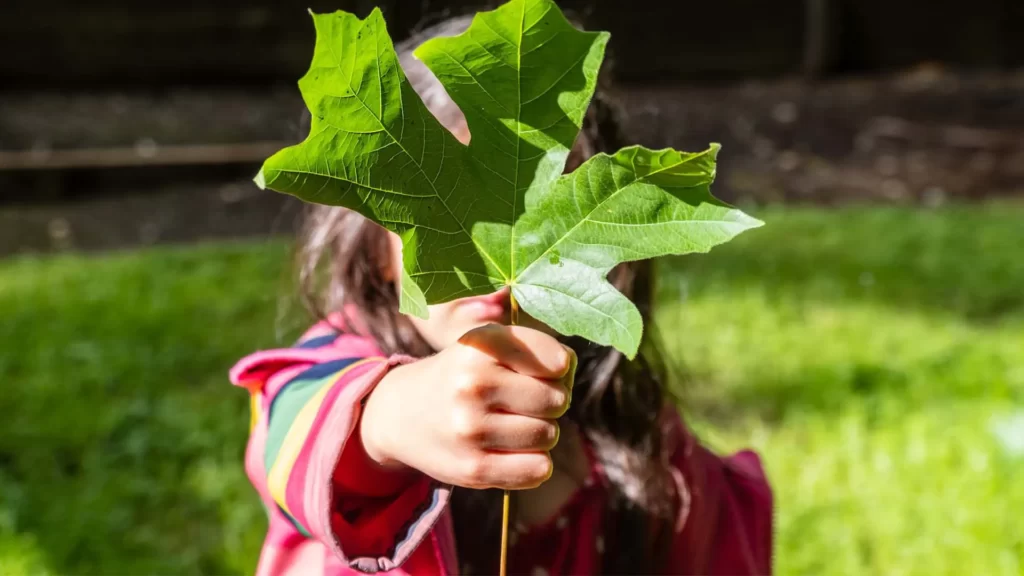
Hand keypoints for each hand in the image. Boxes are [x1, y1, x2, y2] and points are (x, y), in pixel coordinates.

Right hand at [360, 324, 574, 489]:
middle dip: (550, 402)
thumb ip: (535, 349)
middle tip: (524, 402)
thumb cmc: (462, 375)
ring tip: (512, 424)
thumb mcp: (487, 344)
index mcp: (481, 345)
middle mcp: (473, 384)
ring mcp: (471, 428)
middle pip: (557, 400)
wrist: (400, 413)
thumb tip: (568, 369)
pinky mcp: (473, 468)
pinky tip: (513, 451)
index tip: (542, 371)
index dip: (558, 368)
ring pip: (549, 435)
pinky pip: (537, 469)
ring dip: (540, 433)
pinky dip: (535, 463)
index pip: (556, 361)